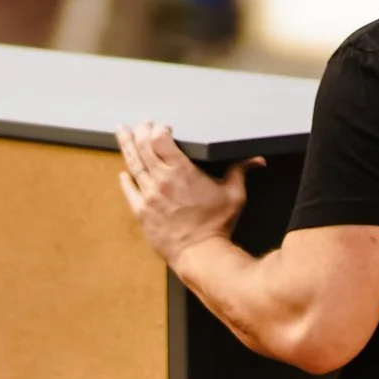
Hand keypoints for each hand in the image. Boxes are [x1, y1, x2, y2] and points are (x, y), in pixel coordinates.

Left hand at [116, 121, 261, 264]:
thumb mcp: (234, 194)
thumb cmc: (217, 225)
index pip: (160, 140)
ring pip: (133, 165)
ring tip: (122, 132)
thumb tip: (256, 160)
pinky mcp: (142, 212)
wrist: (200, 253)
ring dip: (127, 146)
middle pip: (143, 148)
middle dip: (141, 132)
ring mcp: (149, 196)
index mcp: (181, 171)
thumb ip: (240, 171)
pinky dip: (125, 180)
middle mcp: (161, 181)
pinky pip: (129, 191)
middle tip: (141, 124)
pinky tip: (122, 173)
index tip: (162, 127)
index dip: (158, 130)